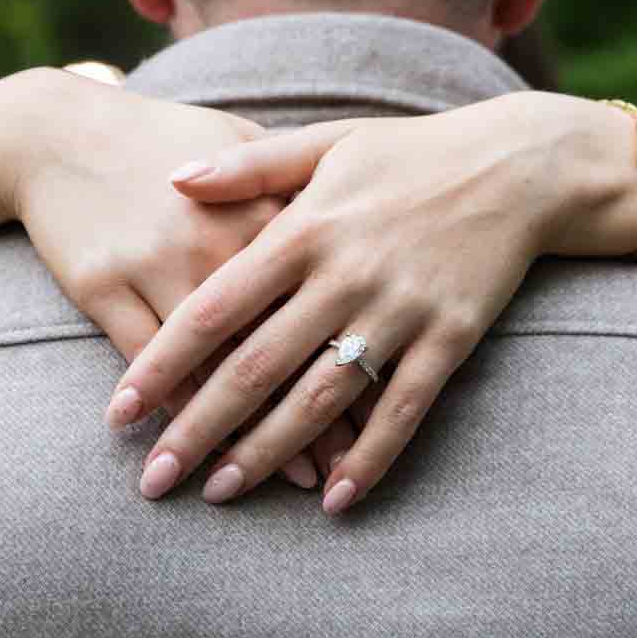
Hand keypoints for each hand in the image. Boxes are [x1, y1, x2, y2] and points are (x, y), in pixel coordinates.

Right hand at [10, 69, 329, 487]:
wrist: (57, 132)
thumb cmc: (159, 139)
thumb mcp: (238, 141)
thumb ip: (296, 183)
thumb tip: (358, 220)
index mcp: (262, 205)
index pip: (322, 293)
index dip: (354, 352)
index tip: (381, 407)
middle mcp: (218, 238)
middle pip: (278, 339)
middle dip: (315, 411)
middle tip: (343, 468)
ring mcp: (160, 264)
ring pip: (214, 362)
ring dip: (250, 430)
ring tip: (289, 481)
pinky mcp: (106, 285)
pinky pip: (147, 359)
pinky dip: (173, 405)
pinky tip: (193, 445)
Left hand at [108, 91, 636, 512]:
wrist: (518, 166)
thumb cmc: (410, 152)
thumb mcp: (326, 140)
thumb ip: (247, 165)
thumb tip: (171, 179)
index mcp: (306, 227)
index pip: (217, 307)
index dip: (163, 361)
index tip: (119, 410)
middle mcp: (347, 275)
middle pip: (257, 366)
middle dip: (198, 428)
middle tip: (154, 478)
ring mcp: (400, 312)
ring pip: (320, 399)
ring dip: (268, 453)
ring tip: (220, 491)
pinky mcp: (449, 338)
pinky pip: (402, 411)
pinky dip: (368, 458)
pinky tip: (332, 498)